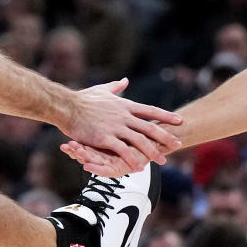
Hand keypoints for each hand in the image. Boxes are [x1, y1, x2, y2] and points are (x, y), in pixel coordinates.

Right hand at [58, 78, 182, 174]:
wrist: (67, 107)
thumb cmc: (82, 99)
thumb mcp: (102, 90)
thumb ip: (116, 87)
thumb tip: (125, 80)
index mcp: (124, 105)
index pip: (150, 110)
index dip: (165, 115)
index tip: (179, 120)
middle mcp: (123, 116)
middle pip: (149, 127)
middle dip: (165, 136)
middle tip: (178, 142)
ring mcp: (115, 127)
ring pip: (139, 140)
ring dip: (152, 151)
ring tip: (162, 160)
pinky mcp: (105, 138)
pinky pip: (122, 151)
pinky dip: (132, 159)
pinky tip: (139, 166)